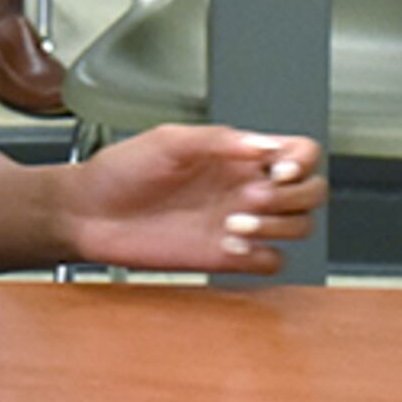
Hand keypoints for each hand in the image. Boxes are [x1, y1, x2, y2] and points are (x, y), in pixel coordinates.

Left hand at [62, 127, 328, 274]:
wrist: (89, 213)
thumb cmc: (121, 172)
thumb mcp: (168, 140)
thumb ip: (218, 140)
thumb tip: (262, 146)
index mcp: (238, 154)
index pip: (300, 153)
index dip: (302, 161)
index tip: (276, 168)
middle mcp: (245, 187)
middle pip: (311, 192)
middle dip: (292, 196)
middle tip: (250, 197)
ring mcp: (240, 223)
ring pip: (298, 227)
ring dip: (278, 225)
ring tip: (234, 223)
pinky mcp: (226, 257)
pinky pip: (271, 261)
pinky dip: (262, 255)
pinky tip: (228, 246)